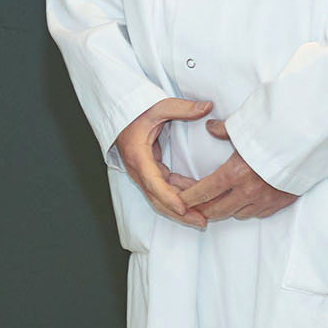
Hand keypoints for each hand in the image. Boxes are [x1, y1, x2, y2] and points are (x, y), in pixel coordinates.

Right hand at [113, 97, 214, 228]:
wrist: (119, 113)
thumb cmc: (136, 110)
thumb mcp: (158, 106)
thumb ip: (183, 108)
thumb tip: (207, 107)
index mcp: (138, 156)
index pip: (153, 183)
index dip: (169, 198)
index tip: (183, 208)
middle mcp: (139, 169)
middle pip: (158, 198)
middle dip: (179, 212)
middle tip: (201, 222)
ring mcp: (143, 172)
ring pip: (161, 197)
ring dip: (181, 208)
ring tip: (203, 217)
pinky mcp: (149, 172)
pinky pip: (164, 189)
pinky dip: (180, 196)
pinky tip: (198, 200)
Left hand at [182, 121, 299, 221]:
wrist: (311, 145)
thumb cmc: (277, 134)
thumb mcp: (246, 128)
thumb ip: (225, 130)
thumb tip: (210, 126)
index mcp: (235, 173)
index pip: (203, 192)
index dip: (187, 198)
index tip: (176, 199)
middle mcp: (248, 191)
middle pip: (216, 210)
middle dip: (200, 209)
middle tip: (189, 206)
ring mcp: (264, 201)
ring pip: (235, 214)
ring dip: (222, 210)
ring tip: (211, 205)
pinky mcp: (279, 204)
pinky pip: (255, 214)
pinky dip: (243, 210)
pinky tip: (238, 203)